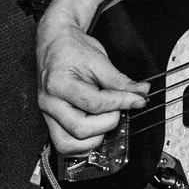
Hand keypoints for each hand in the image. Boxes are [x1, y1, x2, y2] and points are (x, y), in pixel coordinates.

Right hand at [36, 0, 145, 154]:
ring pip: (68, 144)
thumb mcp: (99, 60)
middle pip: (80, 129)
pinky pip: (65, 144)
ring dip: (94, 139)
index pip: (95, 104)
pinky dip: (83, 144)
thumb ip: (120, 81)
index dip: (121, 103)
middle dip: (107, 123)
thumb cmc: (72, 49)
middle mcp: (49, 102)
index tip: (137, 100)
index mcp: (58, 83)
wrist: (55, 43)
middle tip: (118, 109)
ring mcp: (47, 114)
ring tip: (105, 120)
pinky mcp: (51, 121)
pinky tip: (96, 131)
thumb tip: (140, 93)